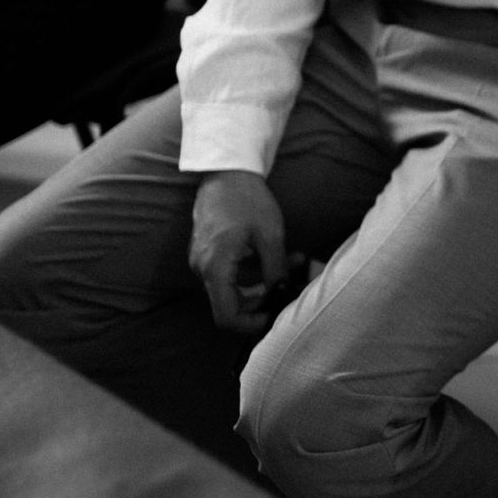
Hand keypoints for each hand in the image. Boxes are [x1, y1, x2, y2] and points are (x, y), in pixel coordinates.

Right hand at [189, 170, 297, 332]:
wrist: (226, 172)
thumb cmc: (246, 200)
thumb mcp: (270, 236)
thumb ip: (276, 271)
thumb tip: (283, 295)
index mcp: (215, 267)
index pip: (226, 317)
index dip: (251, 325)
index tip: (275, 316)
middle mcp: (202, 269)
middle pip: (231, 306)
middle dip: (264, 299)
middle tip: (293, 285)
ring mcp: (203, 261)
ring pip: (234, 289)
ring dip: (264, 282)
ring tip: (295, 262)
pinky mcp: (208, 254)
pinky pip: (230, 274)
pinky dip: (254, 271)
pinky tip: (279, 255)